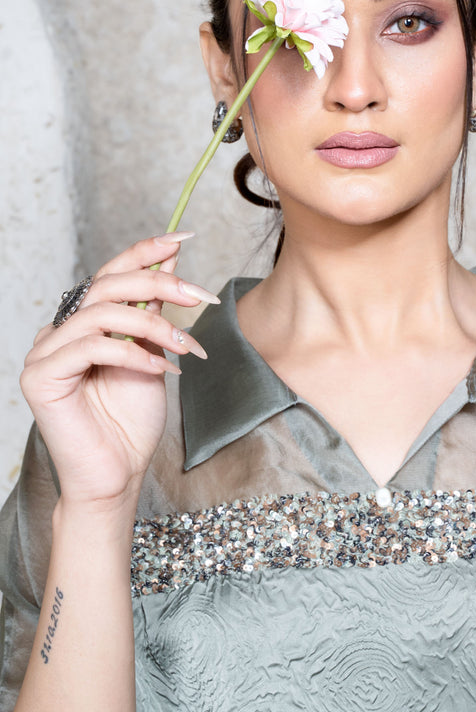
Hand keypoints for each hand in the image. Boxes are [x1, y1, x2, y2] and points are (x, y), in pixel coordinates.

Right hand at [20, 233, 218, 510]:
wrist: (119, 473)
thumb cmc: (132, 420)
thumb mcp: (154, 353)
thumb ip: (154, 309)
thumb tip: (170, 259)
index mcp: (85, 321)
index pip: (111, 273)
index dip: (145, 251)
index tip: (184, 237)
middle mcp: (60, 330)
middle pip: (107, 285)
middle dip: (159, 285)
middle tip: (199, 297)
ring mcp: (45, 352)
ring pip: (101, 313)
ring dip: (154, 325)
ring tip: (186, 348)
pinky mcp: (40, 377)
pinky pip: (91, 348)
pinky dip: (132, 354)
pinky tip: (160, 369)